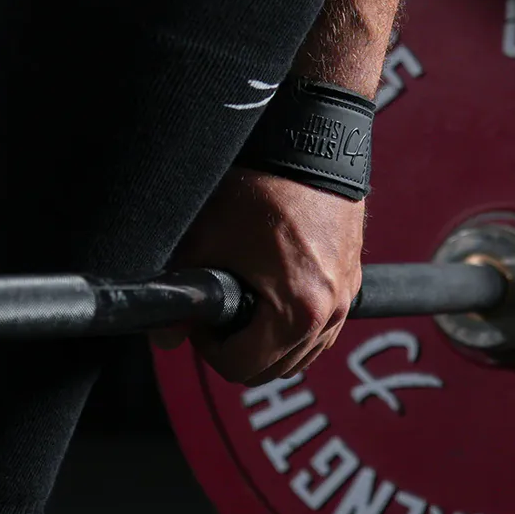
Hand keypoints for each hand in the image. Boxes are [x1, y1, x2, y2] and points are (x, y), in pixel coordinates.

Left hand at [160, 167, 364, 384]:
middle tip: (218, 314)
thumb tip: (162, 335)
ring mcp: (347, 298)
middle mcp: (331, 312)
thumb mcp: (206, 240)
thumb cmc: (262, 185)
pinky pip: (323, 328)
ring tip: (245, 302)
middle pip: (274, 369)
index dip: (209, 348)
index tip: (201, 320)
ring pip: (302, 354)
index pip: (243, 368)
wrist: (308, 143)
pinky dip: (295, 326)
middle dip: (239, 349)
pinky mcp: (352, 280)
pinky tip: (271, 294)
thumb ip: (180, 295)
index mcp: (298, 312)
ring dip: (269, 342)